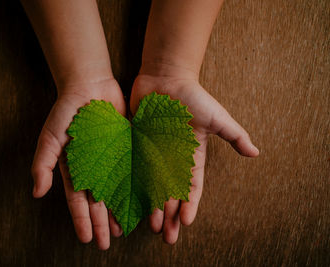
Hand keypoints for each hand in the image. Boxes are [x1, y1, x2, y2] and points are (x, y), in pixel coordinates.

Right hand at [31, 78, 125, 249]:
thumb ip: (43, 164)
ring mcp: (110, 160)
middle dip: (100, 223)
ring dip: (117, 212)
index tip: (86, 239)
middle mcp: (93, 168)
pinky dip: (134, 188)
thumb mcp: (50, 138)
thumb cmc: (66, 111)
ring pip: (115, 192)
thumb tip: (37, 194)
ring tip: (122, 230)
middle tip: (106, 243)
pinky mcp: (126, 149)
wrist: (89, 86)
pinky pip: (131, 172)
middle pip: (97, 201)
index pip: (77, 200)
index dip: (81, 220)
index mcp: (74, 169)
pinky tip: (139, 202)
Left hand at [130, 73, 258, 243]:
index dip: (189, 205)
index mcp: (191, 155)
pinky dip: (134, 188)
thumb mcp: (216, 117)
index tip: (186, 222)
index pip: (191, 187)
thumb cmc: (192, 96)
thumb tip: (256, 153)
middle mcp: (172, 159)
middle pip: (171, 193)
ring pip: (152, 187)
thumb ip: (234, 135)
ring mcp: (154, 154)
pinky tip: (132, 203)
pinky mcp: (137, 146)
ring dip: (153, 208)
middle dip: (170, 215)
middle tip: (167, 237)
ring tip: (151, 228)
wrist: (165, 77)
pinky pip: (136, 171)